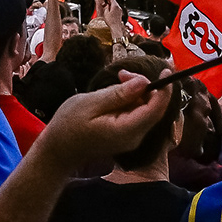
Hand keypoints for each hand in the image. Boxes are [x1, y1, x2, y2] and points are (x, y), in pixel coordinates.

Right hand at [29, 74, 169, 179]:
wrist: (58, 151)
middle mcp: (135, 138)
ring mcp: (132, 139)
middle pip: (153, 108)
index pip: (155, 109)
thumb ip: (118, 94)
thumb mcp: (90, 103)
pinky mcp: (128, 136)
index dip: (163, 89)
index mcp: (127, 131)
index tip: (163, 70)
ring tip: (117, 80)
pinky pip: (137, 115)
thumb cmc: (68, 125)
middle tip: (122, 73)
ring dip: (136, 92)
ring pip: (145, 110)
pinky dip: (131, 101)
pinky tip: (115, 94)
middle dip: (144, 87)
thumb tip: (144, 82)